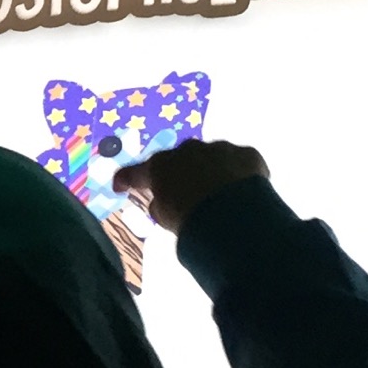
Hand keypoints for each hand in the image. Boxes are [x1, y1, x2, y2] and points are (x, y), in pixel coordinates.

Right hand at [114, 140, 268, 235]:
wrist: (233, 215)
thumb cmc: (190, 219)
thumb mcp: (166, 219)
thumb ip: (160, 208)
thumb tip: (161, 203)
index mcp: (160, 165)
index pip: (136, 172)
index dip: (126, 180)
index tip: (120, 187)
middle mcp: (187, 150)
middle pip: (179, 160)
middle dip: (181, 174)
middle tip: (186, 194)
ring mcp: (219, 149)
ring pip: (212, 158)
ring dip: (212, 172)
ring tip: (220, 196)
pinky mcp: (246, 154)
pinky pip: (240, 163)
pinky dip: (240, 175)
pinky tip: (244, 192)